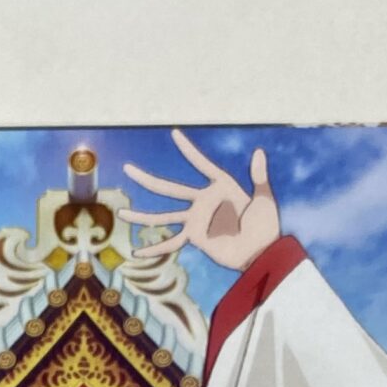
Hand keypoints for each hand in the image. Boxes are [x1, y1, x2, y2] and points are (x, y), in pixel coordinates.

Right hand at [125, 130, 280, 274]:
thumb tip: (259, 152)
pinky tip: (138, 251)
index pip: (201, 164)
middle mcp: (203, 201)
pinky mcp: (195, 238)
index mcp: (220, 186)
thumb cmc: (265, 226)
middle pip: (170, 188)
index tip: (174, 134)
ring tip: (121, 213)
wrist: (261, 253)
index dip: (188, 150)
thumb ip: (259, 177)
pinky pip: (172, 242)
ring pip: (163, 216)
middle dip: (148, 180)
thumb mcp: (264, 199)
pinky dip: (156, 248)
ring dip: (142, 216)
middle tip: (128, 169)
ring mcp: (197, 220)